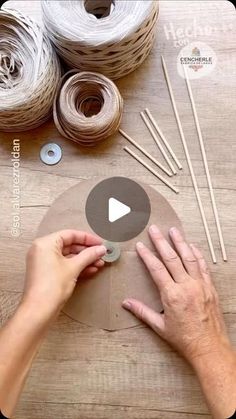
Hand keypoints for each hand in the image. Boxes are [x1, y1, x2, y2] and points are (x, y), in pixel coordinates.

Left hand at [22, 230, 105, 318]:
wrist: (39, 310)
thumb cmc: (51, 287)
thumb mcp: (74, 267)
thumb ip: (89, 255)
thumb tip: (100, 249)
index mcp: (45, 244)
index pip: (70, 234)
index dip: (87, 238)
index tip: (99, 243)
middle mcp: (42, 250)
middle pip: (69, 245)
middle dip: (87, 251)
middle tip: (101, 253)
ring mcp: (44, 262)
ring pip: (68, 256)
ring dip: (84, 260)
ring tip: (99, 263)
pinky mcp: (47, 273)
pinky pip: (64, 265)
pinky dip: (77, 266)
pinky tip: (91, 269)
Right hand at [122, 225, 230, 365]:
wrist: (209, 348)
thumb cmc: (184, 339)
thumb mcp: (160, 327)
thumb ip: (142, 312)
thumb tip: (126, 303)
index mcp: (172, 295)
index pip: (157, 269)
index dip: (148, 255)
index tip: (141, 246)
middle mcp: (187, 287)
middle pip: (172, 258)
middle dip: (161, 242)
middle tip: (155, 229)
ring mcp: (200, 285)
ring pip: (189, 258)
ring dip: (180, 242)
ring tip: (174, 230)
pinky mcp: (210, 288)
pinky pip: (203, 266)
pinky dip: (197, 254)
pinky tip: (192, 246)